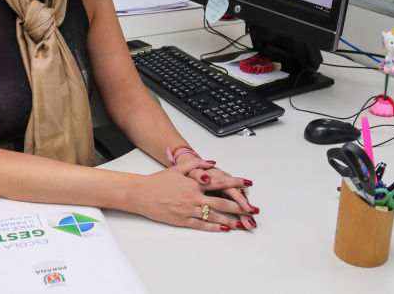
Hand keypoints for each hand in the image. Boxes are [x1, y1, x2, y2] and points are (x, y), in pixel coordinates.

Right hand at [133, 159, 253, 231]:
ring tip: (243, 223)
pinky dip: (214, 227)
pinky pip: (202, 225)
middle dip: (239, 206)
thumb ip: (196, 163)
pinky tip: (224, 228)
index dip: (236, 182)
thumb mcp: (178, 168)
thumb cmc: (158, 181)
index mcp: (194, 183)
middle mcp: (194, 196)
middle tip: (252, 209)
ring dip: (230, 219)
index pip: (220, 182)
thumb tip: (212, 163)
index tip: (247, 183)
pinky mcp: (182, 220)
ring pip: (214, 215)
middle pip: (222, 201)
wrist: (141, 194)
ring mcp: (188, 210)